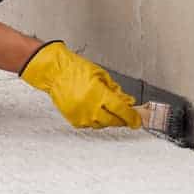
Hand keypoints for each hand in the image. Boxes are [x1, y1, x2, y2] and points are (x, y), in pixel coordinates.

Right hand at [20, 41, 141, 128]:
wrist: (55, 72)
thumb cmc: (76, 69)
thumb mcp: (101, 75)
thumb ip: (115, 90)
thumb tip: (127, 101)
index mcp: (99, 94)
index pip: (122, 110)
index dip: (132, 117)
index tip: (137, 120)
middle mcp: (90, 107)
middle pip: (114, 121)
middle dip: (122, 119)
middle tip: (126, 115)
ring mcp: (81, 115)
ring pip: (102, 124)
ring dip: (108, 119)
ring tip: (107, 109)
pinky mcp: (74, 120)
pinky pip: (90, 125)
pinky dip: (95, 119)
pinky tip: (95, 110)